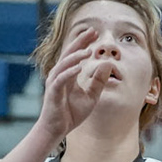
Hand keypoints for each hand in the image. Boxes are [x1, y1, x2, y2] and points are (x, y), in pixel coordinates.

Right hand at [37, 24, 111, 141]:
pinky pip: (61, 79)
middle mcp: (59, 74)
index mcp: (68, 74)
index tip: (95, 33)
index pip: (76, 54)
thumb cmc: (71, 114)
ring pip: (65, 64)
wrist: (57, 130)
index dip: (84, 42)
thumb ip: (98, 81)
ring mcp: (55, 82)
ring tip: (88, 50)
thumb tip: (108, 65)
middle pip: (69, 53)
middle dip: (80, 42)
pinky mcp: (53, 92)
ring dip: (76, 56)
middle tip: (92, 31)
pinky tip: (79, 68)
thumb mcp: (91, 96)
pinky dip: (70, 72)